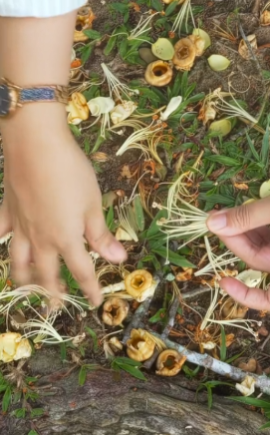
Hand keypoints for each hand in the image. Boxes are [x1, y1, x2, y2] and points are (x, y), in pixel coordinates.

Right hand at [0, 104, 125, 305]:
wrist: (36, 143)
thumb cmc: (71, 172)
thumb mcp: (93, 204)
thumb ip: (101, 235)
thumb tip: (118, 260)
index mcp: (66, 239)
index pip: (82, 272)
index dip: (90, 289)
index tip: (96, 302)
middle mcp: (41, 239)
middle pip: (47, 273)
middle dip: (54, 293)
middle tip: (57, 306)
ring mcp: (20, 226)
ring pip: (18, 261)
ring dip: (24, 278)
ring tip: (29, 287)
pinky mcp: (7, 211)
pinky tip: (0, 245)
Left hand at [207, 197, 269, 310]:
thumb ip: (248, 217)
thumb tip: (212, 224)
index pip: (269, 298)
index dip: (247, 296)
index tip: (223, 282)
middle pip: (257, 259)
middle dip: (234, 239)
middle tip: (213, 218)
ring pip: (260, 244)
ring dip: (240, 229)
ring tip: (222, 211)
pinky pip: (263, 233)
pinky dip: (251, 224)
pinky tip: (236, 213)